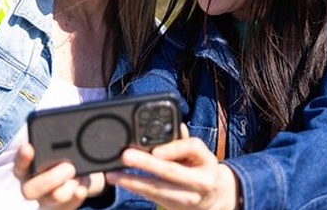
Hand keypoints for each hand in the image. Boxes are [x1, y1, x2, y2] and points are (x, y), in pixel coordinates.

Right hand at [14, 142, 105, 208]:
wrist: (80, 171)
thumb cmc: (67, 154)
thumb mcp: (65, 146)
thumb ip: (64, 142)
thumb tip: (74, 134)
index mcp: (28, 167)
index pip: (19, 164)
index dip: (22, 157)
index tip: (28, 147)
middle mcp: (31, 185)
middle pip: (29, 190)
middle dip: (51, 179)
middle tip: (70, 167)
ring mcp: (44, 200)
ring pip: (50, 200)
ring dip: (67, 189)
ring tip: (78, 178)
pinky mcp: (58, 208)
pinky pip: (65, 209)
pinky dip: (76, 197)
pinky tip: (82, 188)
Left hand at [105, 126, 239, 209]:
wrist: (213, 200)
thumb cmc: (201, 169)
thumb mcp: (199, 154)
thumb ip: (184, 141)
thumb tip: (175, 124)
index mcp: (207, 161)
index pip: (192, 148)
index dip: (173, 149)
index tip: (155, 150)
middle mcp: (200, 181)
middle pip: (171, 171)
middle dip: (146, 164)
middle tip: (126, 155)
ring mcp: (187, 197)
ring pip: (157, 189)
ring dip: (132, 180)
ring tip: (114, 174)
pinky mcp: (174, 207)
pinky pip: (151, 196)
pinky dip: (134, 187)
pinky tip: (120, 181)